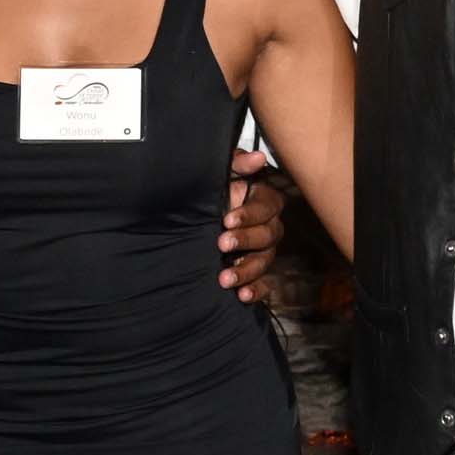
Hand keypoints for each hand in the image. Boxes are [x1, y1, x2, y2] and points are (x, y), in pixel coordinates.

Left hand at [218, 146, 286, 302]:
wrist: (184, 218)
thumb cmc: (208, 191)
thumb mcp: (218, 173)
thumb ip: (237, 165)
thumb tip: (258, 158)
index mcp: (261, 200)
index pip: (268, 206)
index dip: (250, 214)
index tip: (227, 220)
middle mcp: (266, 225)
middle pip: (269, 235)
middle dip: (246, 240)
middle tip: (222, 244)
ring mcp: (262, 250)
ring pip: (265, 261)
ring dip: (247, 270)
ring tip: (225, 278)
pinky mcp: (254, 271)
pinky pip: (264, 284)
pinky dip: (256, 290)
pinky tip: (242, 296)